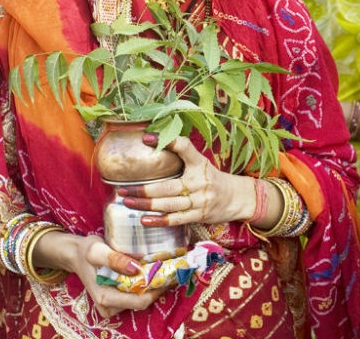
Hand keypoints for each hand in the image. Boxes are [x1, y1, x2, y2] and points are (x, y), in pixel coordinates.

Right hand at [66, 234, 163, 316]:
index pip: (139, 301)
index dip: (157, 290)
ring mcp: (112, 306)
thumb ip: (114, 259)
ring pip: (141, 299)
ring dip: (153, 285)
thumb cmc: (87, 252)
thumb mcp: (97, 250)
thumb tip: (135, 268)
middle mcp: (109, 306)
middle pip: (143, 301)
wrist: (77, 255)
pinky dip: (145, 285)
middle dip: (158, 287)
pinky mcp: (116, 301)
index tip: (170, 274)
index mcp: (105, 297)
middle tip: (171, 268)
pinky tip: (150, 272)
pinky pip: (136, 296)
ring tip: (162, 268)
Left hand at [118, 136, 253, 225]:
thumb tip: (152, 141)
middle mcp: (199, 182)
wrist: (236, 197)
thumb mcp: (200, 162)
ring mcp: (199, 201)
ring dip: (146, 204)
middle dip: (143, 188)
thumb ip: (181, 154)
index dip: (168, 141)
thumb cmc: (212, 178)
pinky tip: (144, 220)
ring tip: (127, 202)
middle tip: (122, 188)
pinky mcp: (199, 216)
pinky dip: (160, 221)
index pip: (184, 147)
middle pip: (167, 186)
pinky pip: (176, 219)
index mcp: (199, 164)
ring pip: (169, 204)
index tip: (147, 138)